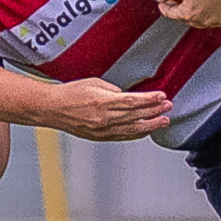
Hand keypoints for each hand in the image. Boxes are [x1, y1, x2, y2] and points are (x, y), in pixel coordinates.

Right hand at [45, 78, 173, 141]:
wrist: (51, 108)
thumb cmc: (70, 93)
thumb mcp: (94, 83)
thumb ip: (113, 90)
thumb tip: (128, 96)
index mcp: (102, 102)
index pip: (132, 101)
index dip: (150, 100)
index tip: (162, 97)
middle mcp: (103, 118)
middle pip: (136, 116)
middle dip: (155, 112)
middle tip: (168, 108)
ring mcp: (102, 130)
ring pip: (132, 130)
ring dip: (150, 125)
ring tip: (163, 121)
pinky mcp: (99, 137)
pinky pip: (123, 137)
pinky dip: (136, 134)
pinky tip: (146, 130)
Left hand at [156, 0, 220, 27]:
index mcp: (191, 13)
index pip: (171, 14)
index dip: (164, 6)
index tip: (162, 2)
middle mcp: (205, 20)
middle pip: (186, 17)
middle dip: (179, 8)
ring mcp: (220, 18)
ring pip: (202, 16)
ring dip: (196, 7)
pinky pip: (217, 13)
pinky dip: (211, 7)